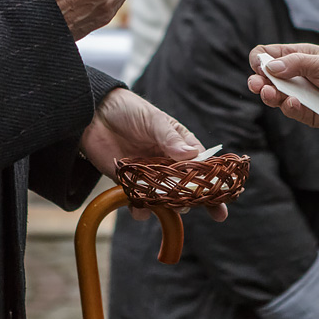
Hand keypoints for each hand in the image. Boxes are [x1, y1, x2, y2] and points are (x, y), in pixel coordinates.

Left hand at [80, 87, 227, 221]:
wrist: (92, 114)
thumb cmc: (129, 110)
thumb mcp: (153, 120)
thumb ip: (170, 138)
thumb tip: (192, 154)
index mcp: (180, 146)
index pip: (203, 166)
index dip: (215, 183)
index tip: (226, 199)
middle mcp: (167, 163)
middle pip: (186, 188)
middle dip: (193, 200)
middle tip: (192, 206)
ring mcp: (149, 175)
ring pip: (165, 198)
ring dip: (167, 206)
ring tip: (167, 207)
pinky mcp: (129, 183)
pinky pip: (139, 201)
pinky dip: (141, 208)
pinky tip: (140, 208)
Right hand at [247, 44, 318, 132]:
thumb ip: (295, 63)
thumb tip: (270, 67)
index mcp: (294, 57)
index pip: (267, 55)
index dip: (259, 59)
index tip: (259, 65)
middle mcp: (291, 76)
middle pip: (264, 77)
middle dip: (257, 80)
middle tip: (257, 84)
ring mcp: (296, 94)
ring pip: (272, 95)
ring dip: (268, 94)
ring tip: (268, 93)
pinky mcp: (303, 112)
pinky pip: (288, 110)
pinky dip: (288, 106)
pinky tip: (293, 102)